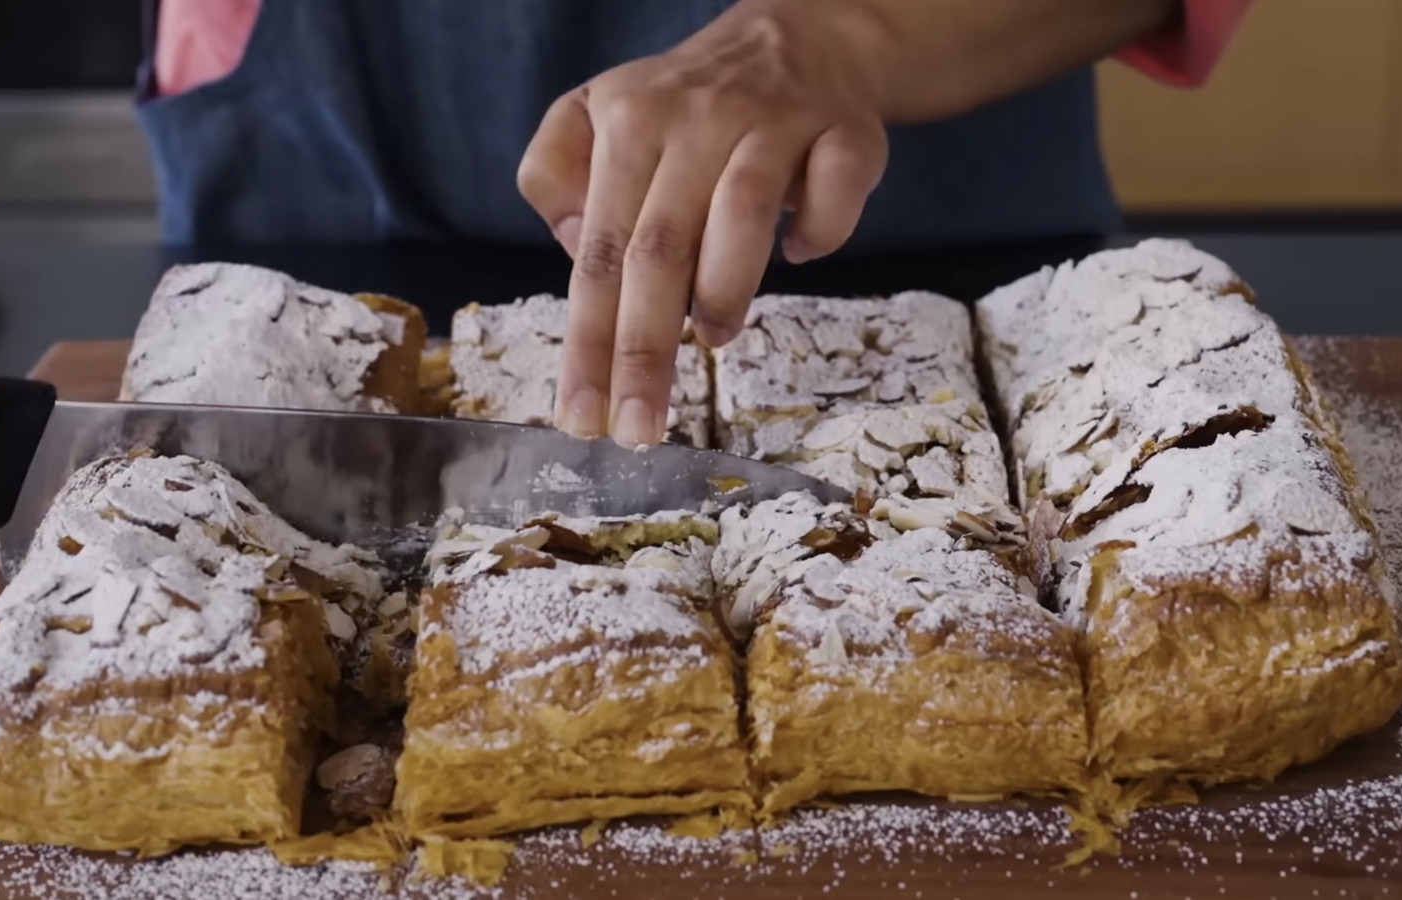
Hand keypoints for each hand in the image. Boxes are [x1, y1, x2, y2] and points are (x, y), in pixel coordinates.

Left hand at [521, 0, 1180, 447]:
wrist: (800, 38)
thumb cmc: (686, 109)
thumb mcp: (595, 116)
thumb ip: (556, 175)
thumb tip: (580, 250)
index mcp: (628, 124)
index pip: (600, 253)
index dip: (588, 342)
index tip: (580, 417)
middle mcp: (697, 121)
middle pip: (660, 251)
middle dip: (644, 351)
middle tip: (639, 429)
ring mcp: (775, 124)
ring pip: (742, 218)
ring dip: (725, 295)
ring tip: (713, 339)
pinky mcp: (845, 133)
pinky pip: (832, 199)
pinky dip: (818, 237)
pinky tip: (799, 253)